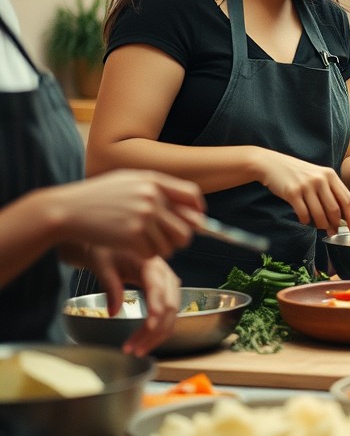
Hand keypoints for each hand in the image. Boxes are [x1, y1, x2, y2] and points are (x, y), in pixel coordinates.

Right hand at [51, 169, 203, 258]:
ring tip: (143, 243)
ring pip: (171, 245)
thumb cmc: (96, 197)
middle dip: (178, 239)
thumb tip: (189, 208)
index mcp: (153, 181)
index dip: (197, 211)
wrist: (66, 210)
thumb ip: (157, 190)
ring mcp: (143, 216)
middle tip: (164, 241)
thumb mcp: (128, 181)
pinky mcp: (131, 236)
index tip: (196, 221)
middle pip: (186, 228)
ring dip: (160, 249)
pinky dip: (144, 255)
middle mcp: (152, 197)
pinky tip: (130, 247)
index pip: (191, 195)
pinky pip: (152, 254)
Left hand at [84, 249, 179, 356]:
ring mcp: (168, 283)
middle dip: (154, 331)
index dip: (156, 310)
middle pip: (170, 307)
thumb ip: (110, 286)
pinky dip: (159, 329)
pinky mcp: (165, 291)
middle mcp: (165, 274)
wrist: (113, 241)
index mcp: (151, 264)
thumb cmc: (106, 250)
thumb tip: (113, 313)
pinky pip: (168, 313)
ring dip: (157, 335)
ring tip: (136, 350)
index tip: (150, 327)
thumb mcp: (103, 264)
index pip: (159, 290)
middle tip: (134, 350)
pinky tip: (145, 340)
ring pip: (172, 314)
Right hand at [258, 151, 349, 234]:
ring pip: (320, 215)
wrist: (272, 164)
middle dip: (336, 225)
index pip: (348, 200)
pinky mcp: (292, 193)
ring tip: (320, 227)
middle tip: (333, 232)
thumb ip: (330, 192)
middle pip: (335, 210)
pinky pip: (304, 214)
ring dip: (321, 225)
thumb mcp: (318, 176)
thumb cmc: (298, 173)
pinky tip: (305, 220)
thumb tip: (342, 217)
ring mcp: (306, 186)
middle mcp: (320, 180)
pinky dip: (306, 221)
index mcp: (330, 175)